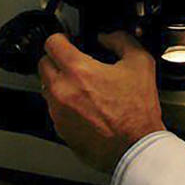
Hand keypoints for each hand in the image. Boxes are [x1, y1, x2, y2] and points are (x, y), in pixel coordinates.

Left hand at [38, 31, 165, 172]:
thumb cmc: (137, 111)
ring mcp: (58, 111)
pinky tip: (86, 104)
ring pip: (47, 87)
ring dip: (60, 81)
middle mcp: (62, 90)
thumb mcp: (141, 63)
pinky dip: (65, 102)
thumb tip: (107, 37)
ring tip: (84, 85)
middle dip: (58, 59)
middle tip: (76, 61)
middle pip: (43, 63)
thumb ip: (121, 40)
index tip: (69, 40)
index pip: (52, 43)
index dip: (62, 37)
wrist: (135, 147)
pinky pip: (54, 107)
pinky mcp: (59, 128)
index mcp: (79, 71)